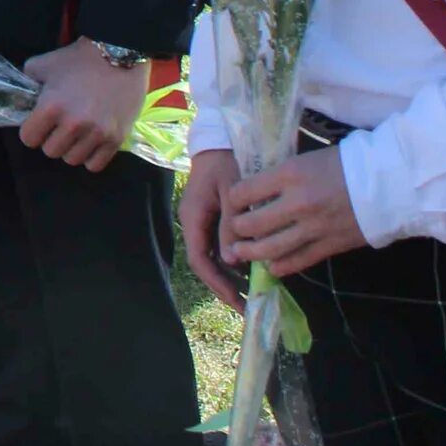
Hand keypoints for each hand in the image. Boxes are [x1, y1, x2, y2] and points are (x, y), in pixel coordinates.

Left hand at [18, 39, 150, 172]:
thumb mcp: (45, 64)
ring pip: (72, 160)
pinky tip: (90, 142)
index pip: (29, 138)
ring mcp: (96, 133)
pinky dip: (90, 157)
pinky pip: (95, 165)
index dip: (31, 131)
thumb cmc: (78, 59)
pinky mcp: (116, 139)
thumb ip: (29, 81)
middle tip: (59, 126)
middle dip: (51, 139)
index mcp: (51, 106)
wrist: (120, 54)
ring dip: (71, 148)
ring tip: (76, 133)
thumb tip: (21, 99)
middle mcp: (73, 123)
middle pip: (50, 151)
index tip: (39, 124)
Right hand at [178, 150, 243, 307]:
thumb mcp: (232, 193)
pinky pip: (220, 246)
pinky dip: (234, 262)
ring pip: (213, 258)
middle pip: (206, 265)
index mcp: (193, 218)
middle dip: (225, 287)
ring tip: (252, 294)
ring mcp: (202, 221)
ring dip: (230, 277)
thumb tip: (233, 261)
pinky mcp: (212, 218)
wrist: (219, 138)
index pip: (200, 261)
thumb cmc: (226, 161)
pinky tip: (251, 270)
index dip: (218, 284)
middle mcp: (194, 224)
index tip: (238, 301)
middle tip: (249, 307)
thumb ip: (231, 225)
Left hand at [223, 147, 365, 277]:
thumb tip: (259, 190)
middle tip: (234, 230)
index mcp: (289, 174)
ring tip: (240, 252)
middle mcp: (297, 203)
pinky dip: (280, 266)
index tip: (233, 202)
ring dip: (251, 253)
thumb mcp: (307, 158)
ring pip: (271, 248)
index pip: (244, 191)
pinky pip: (298, 261)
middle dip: (237, 229)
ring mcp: (313, 228)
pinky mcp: (329, 246)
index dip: (234, 199)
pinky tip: (271, 266)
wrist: (388, 181)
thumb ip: (283, 176)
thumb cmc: (347, 162)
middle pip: (252, 224)